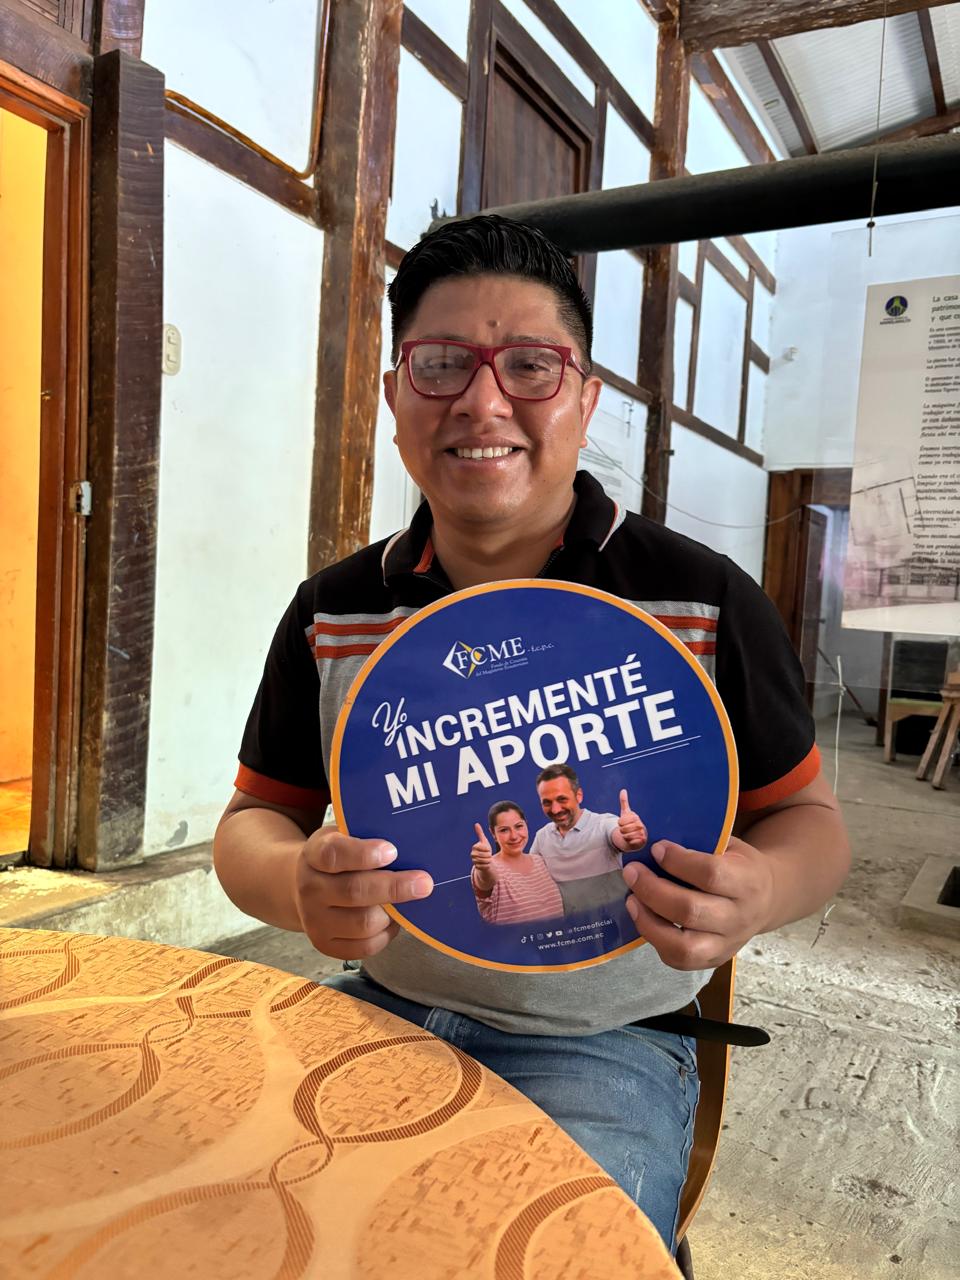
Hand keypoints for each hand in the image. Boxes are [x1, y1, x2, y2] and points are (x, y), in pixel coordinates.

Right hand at [294, 825, 432, 959]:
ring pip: (363, 923)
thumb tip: (413, 845)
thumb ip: (370, 837)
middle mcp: (309, 889)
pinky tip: (392, 919)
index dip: (363, 854)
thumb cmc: (340, 859)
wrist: (309, 887)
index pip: (333, 854)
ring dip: (392, 913)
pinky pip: (365, 947)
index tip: (392, 851)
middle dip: (394, 888)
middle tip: (424, 883)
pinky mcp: (325, 945)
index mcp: (314, 855)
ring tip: (406, 901)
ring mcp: (314, 920)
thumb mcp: (346, 837)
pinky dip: (386, 934)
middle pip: (354, 891)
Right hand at [470, 823, 497, 891]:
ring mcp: (474, 861)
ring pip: (485, 861)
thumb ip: (479, 832)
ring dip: (489, 860)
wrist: (485, 859)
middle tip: (488, 854)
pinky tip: (486, 863)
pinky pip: (485, 866)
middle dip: (489, 855)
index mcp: (474, 847)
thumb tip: (476, 824)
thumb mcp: (484, 840)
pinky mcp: (476, 867)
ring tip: (488, 858)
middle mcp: (472, 854)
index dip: (488, 849)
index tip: (488, 849)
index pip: (484, 848)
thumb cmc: (485, 849)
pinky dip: (487, 865)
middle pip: (485, 855)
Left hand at [617, 788, 647, 850]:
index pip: (620, 821)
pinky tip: (632, 840)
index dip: (619, 823)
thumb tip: (623, 790)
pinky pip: (631, 842)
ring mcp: (642, 832)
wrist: (637, 835)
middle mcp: (640, 824)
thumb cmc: (629, 823)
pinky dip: (629, 841)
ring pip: (626, 836)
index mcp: (635, 817)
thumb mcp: (625, 813)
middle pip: (623, 829)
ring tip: (628, 834)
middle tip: (625, 830)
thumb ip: (624, 802)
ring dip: (625, 836)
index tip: (623, 823)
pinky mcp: (643, 840)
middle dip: (622, 831)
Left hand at [622, 836, 775, 969]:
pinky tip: (644, 918)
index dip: (677, 861)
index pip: (710, 874)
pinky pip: (678, 960)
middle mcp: (740, 917)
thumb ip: (697, 845)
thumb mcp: (728, 846)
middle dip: (652, 890)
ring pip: (682, 946)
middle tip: (632, 872)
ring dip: (648, 922)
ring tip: (632, 900)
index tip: (656, 848)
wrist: (767, 898)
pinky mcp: (714, 960)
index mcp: (748, 882)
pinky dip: (655, 940)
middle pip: (690, 911)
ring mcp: (727, 944)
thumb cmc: (738, 865)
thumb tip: (647, 841)